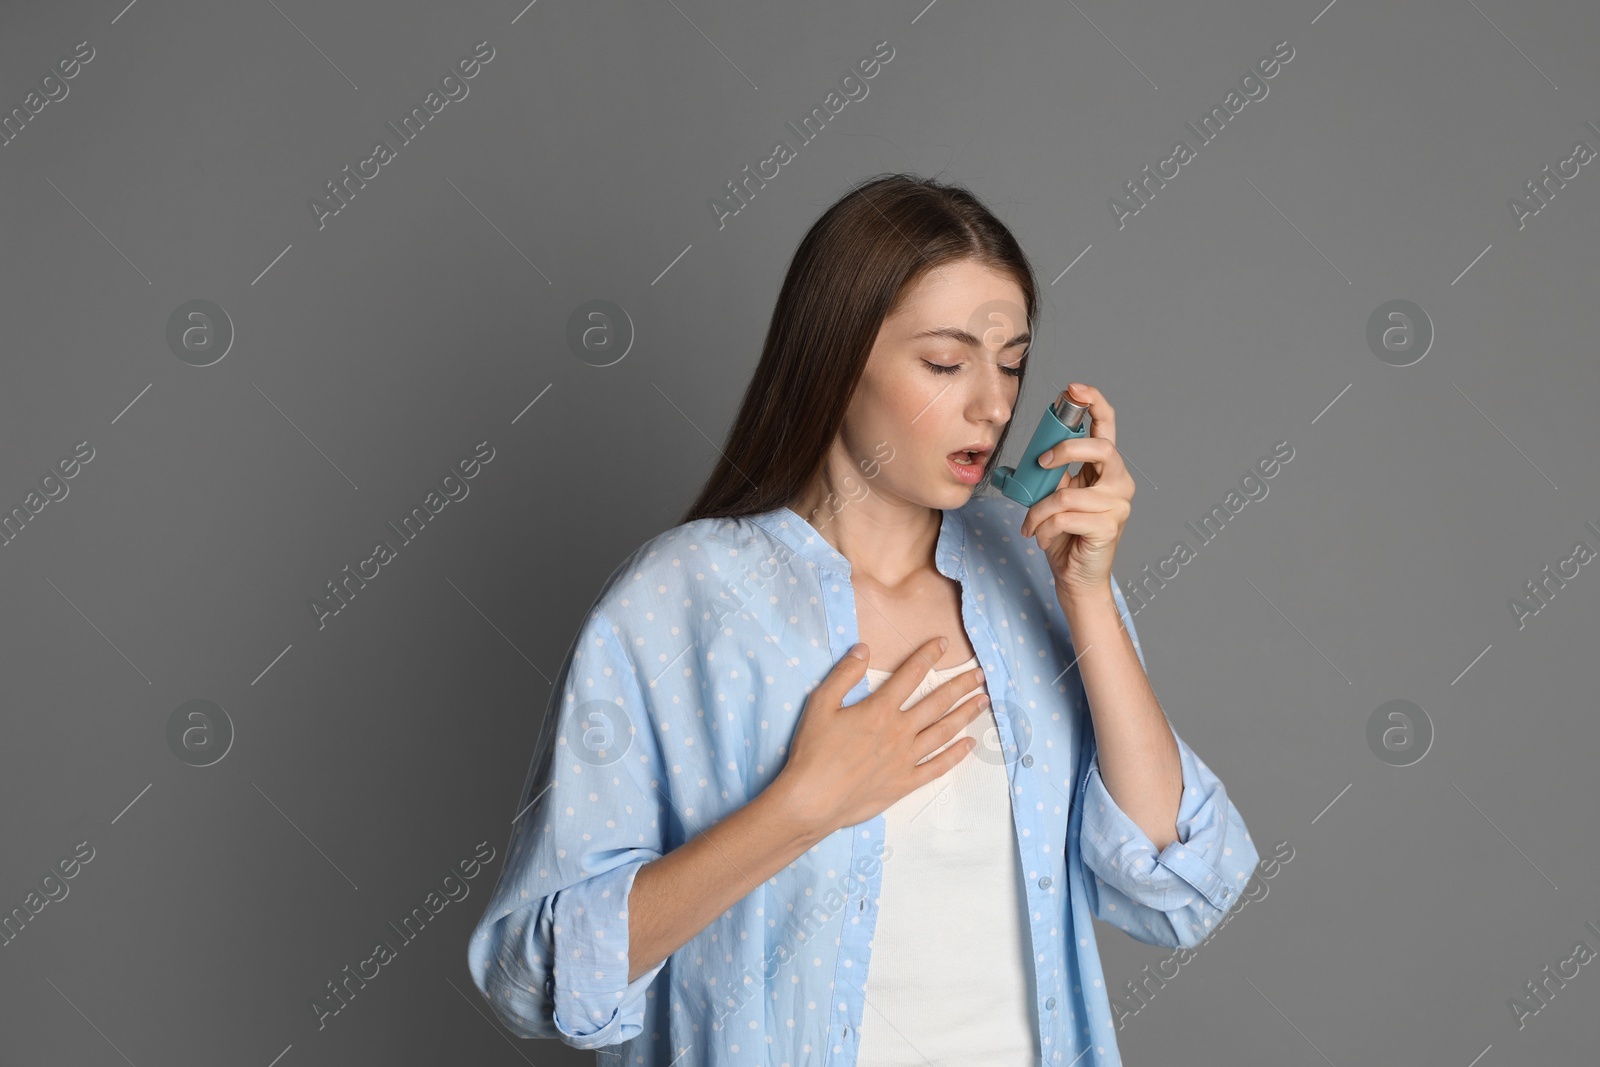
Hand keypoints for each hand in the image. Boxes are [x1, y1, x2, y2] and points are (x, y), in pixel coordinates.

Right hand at [774, 637, 989, 837]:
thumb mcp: (820, 704)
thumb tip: (863, 649)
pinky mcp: (905, 782)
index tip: (943, 643)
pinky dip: (956, 755)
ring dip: (965, 714)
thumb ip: (844, 675)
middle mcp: (899, 731)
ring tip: (982, 702)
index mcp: (879, 709)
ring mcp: (906, 759)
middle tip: (980, 675)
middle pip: (937, 702)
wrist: (813, 799)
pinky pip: (937, 767)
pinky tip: (969, 744)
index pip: (910, 675)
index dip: (928, 655)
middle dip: (961, 686)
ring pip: (944, 731)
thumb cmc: (813, 752)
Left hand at [1019, 383, 1134, 600]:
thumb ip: (1050, 472)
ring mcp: (1119, 505)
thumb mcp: (1053, 495)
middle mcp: (1119, 482)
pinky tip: (1042, 538)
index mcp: (1105, 468)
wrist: (1074, 576)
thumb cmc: (1064, 535)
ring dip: (1040, 511)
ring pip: (1068, 494)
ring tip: (1033, 525)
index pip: (1107, 425)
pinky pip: (1065, 517)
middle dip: (1065, 450)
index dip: (1093, 402)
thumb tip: (1030, 451)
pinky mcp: (1109, 527)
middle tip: (1041, 462)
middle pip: (1100, 448)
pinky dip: (1044, 528)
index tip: (1072, 389)